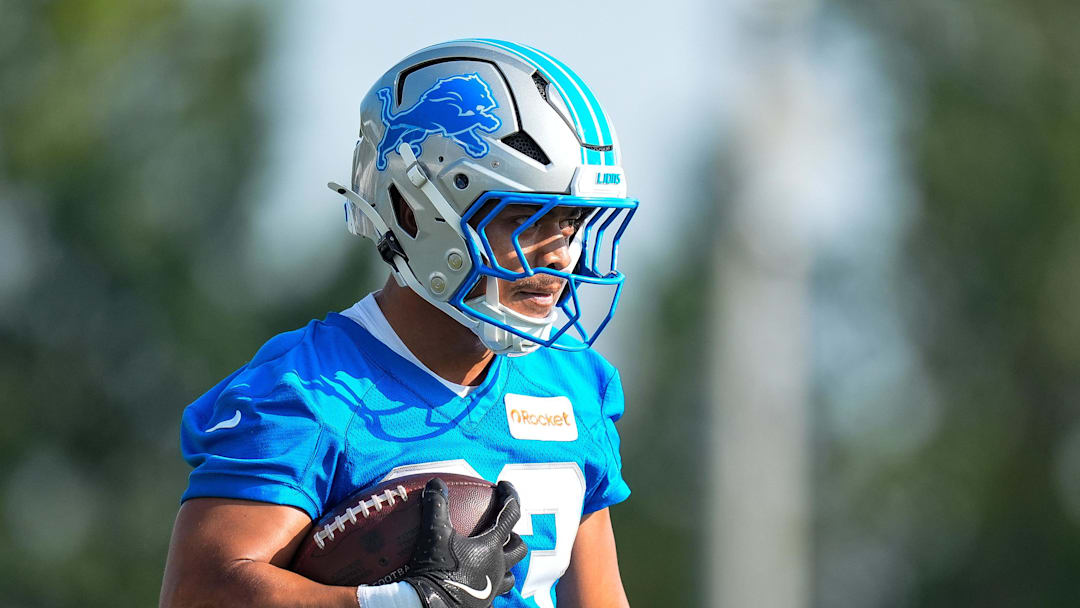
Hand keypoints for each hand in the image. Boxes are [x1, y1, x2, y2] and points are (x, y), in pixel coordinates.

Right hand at [404, 478, 527, 607]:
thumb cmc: (436, 570)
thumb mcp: (433, 534)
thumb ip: (436, 506)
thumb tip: (436, 482)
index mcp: (491, 547)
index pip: (511, 514)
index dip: (510, 495)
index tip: (503, 484)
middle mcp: (497, 568)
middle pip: (518, 548)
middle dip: (514, 536)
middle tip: (504, 530)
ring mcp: (492, 589)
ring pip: (510, 576)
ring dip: (505, 564)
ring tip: (493, 558)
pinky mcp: (482, 605)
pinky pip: (492, 595)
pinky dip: (487, 586)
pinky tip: (473, 583)